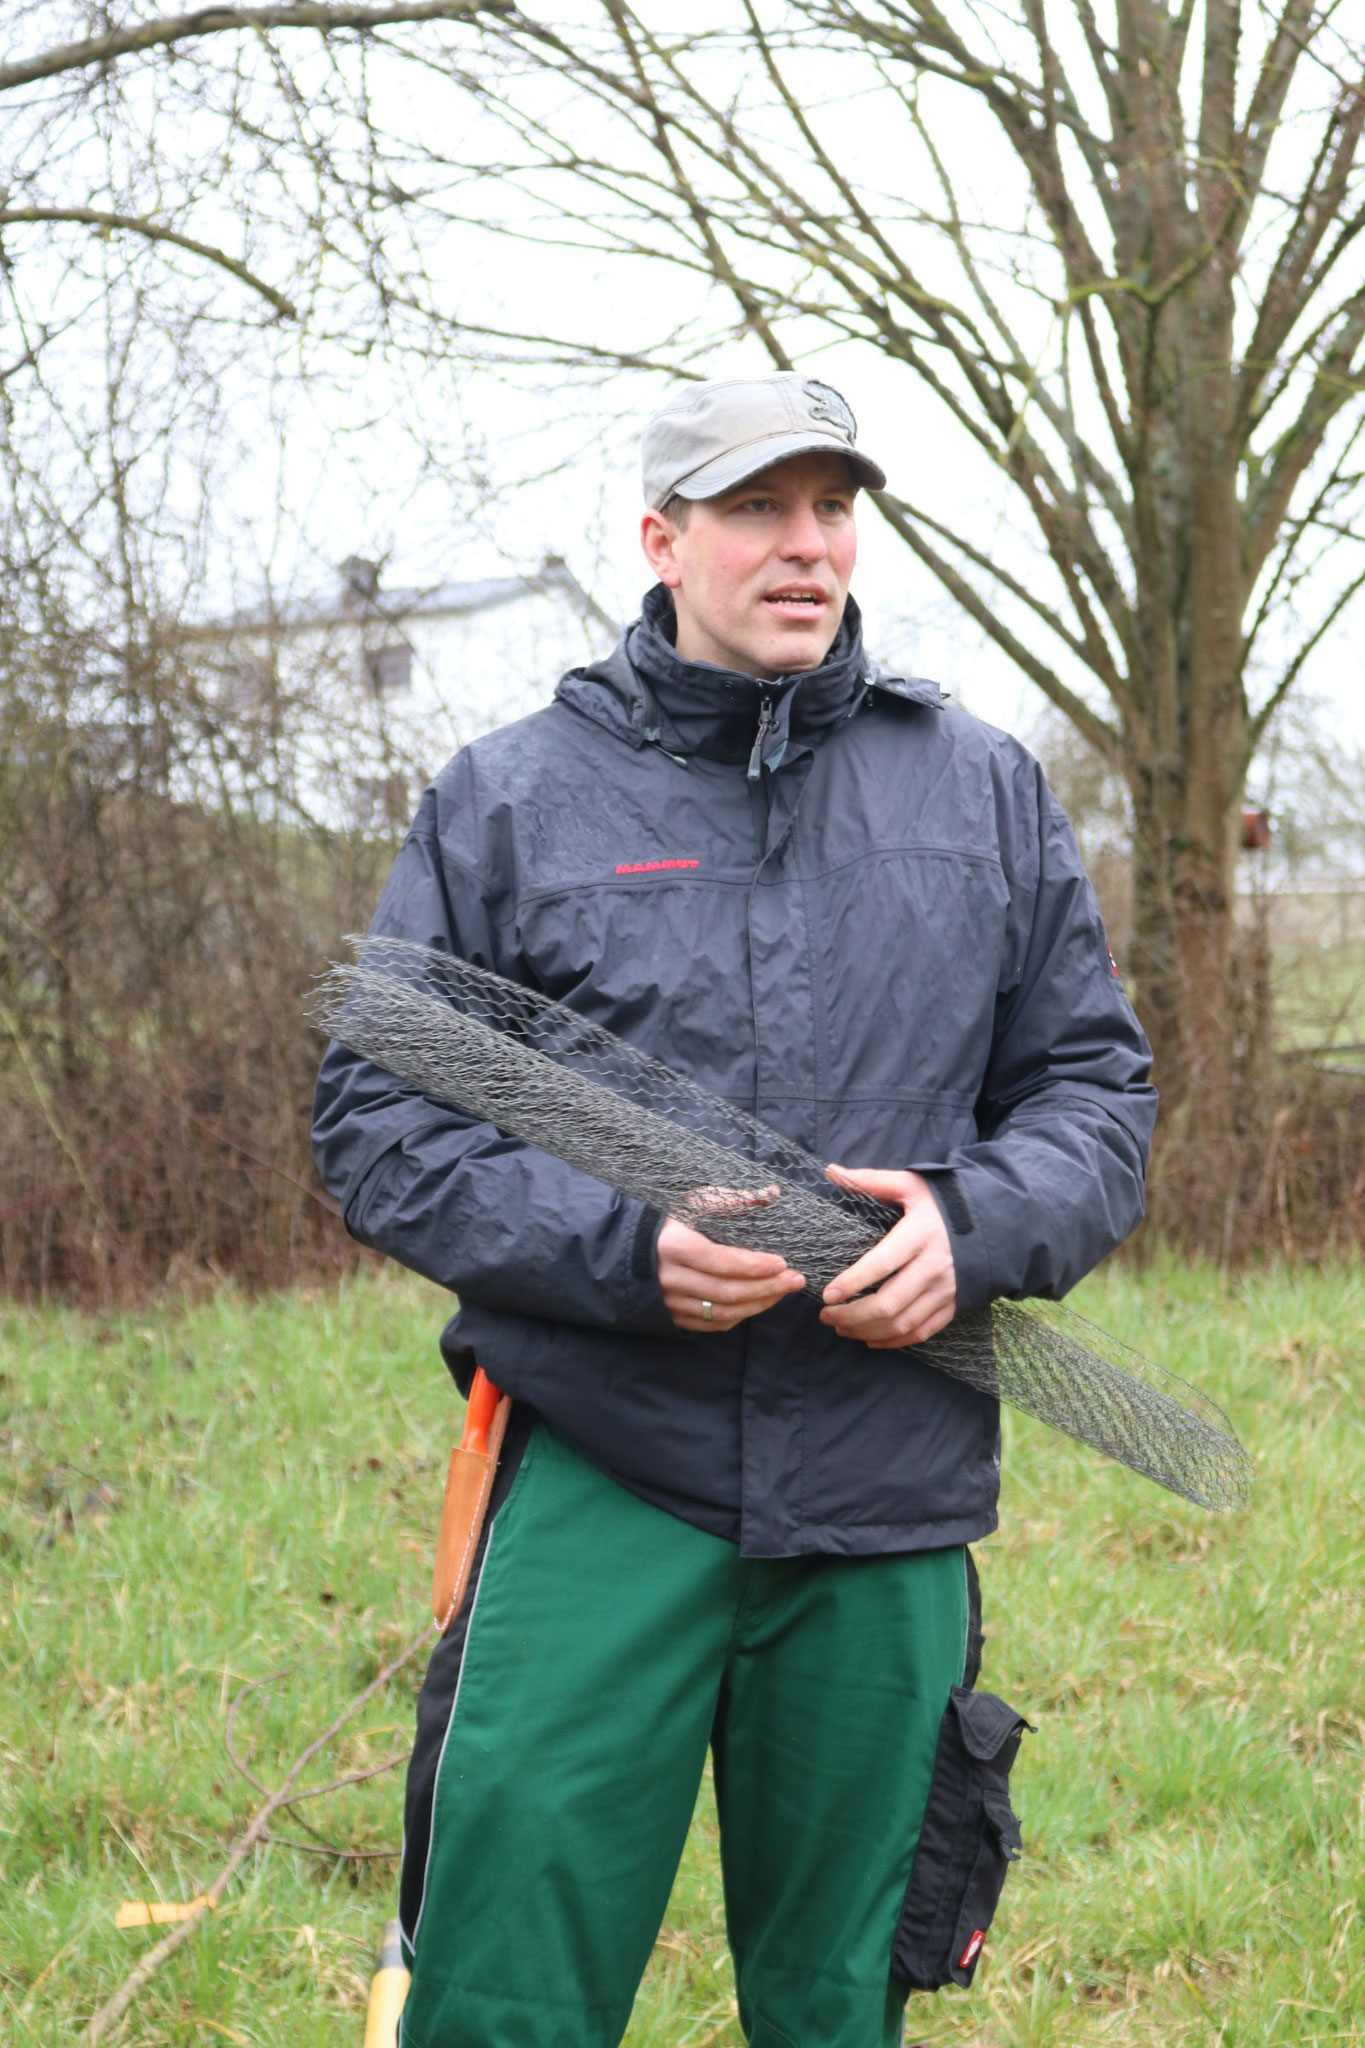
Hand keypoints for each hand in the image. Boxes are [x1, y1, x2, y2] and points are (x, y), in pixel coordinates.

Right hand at [658, 1196, 804, 1333]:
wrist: (638, 1245)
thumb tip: (772, 1194)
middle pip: (726, 1291)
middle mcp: (668, 1278)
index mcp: (673, 1245)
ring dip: (759, 1304)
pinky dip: (741, 1315)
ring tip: (784, 1291)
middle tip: (795, 1280)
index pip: (720, 1261)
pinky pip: (714, 1324)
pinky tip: (760, 1302)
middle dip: (767, 1288)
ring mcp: (670, 1301)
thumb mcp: (698, 1200)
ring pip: (722, 1312)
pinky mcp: (674, 1317)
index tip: (783, 1263)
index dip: (754, 1266)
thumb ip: (734, 1199)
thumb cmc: (675, 1218)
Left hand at [819, 1165, 955, 1347]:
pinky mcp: (954, 1304)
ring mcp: (945, 1290)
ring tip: (841, 1327)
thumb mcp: (912, 1184)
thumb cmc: (946, 1201)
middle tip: (826, 1315)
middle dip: (852, 1315)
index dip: (853, 1282)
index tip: (827, 1294)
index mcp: (919, 1235)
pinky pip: (922, 1331)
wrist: (995, 1221)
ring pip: (902, 1323)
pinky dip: (895, 1341)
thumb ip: (872, 1180)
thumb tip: (832, 1171)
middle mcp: (933, 1267)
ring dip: (867, 1330)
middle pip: (889, 1303)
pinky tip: (871, 1338)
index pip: (881, 1264)